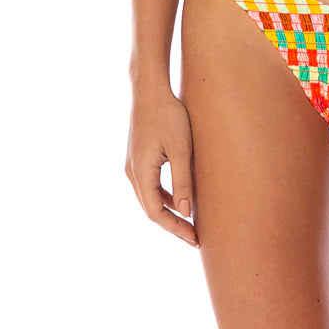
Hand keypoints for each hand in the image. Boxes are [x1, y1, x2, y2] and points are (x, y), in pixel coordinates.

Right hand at [125, 83, 198, 246]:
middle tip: (195, 237)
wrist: (150, 90)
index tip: (194, 238)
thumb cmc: (168, 116)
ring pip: (150, 198)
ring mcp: (134, 165)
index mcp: (141, 174)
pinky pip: (151, 185)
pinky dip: (165, 196)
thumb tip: (186, 213)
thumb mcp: (181, 149)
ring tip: (190, 222)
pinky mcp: (139, 158)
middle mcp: (132, 173)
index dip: (175, 228)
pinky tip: (181, 198)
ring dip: (169, 211)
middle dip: (173, 225)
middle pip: (151, 209)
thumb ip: (183, 181)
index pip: (155, 213)